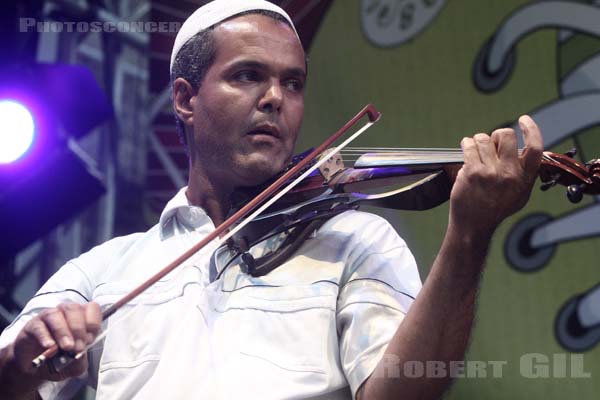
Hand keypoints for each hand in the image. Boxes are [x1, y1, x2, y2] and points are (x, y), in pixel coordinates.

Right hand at [11, 302, 100, 381]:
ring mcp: (47, 317)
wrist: (36, 368)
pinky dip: (45, 336)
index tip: (89, 340)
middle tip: (77, 347)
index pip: (92, 308)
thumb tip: (80, 354)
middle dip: (79, 329)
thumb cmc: (59, 361)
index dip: (93, 323)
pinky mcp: (32, 326)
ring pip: (56, 314)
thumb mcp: (75, 366)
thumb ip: (81, 360)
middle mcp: (65, 313)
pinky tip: (49, 346)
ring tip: (66, 347)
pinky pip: (38, 326)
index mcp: (82, 317)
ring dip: (63, 331)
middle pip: (74, 309)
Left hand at [449, 115, 543, 237]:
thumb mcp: (520, 194)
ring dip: (478, 141)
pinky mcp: (472, 172)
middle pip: (506, 135)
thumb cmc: (495, 209)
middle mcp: (509, 174)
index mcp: (524, 178)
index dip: (531, 129)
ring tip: (476, 151)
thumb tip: (526, 152)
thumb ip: (525, 174)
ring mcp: (490, 173)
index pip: (535, 147)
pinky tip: (467, 149)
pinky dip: (467, 144)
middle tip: (491, 145)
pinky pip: (469, 145)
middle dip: (496, 135)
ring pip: (484, 138)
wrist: (474, 225)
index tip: (524, 120)